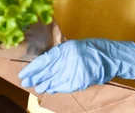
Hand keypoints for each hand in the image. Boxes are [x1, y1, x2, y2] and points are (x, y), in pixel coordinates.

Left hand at [18, 39, 134, 93]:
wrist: (111, 57)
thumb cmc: (93, 48)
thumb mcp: (74, 46)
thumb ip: (60, 53)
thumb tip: (44, 61)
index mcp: (65, 49)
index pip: (44, 60)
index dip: (33, 68)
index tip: (24, 73)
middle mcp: (68, 60)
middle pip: (47, 71)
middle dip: (35, 77)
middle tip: (25, 82)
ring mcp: (74, 71)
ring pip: (54, 80)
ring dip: (44, 84)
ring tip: (35, 87)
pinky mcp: (79, 81)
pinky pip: (64, 86)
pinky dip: (56, 88)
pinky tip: (49, 89)